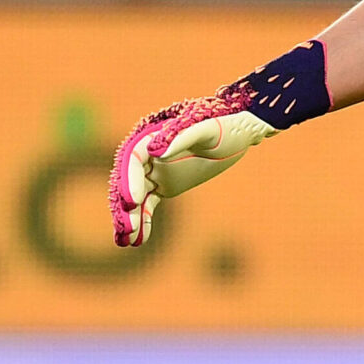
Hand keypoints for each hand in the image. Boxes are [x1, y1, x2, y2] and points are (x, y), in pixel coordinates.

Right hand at [109, 94, 275, 246]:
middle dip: (125, 204)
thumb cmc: (223, 122)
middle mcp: (150, 154)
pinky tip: (138, 241)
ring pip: (136, 196)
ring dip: (130, 218)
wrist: (238, 130)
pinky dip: (144, 221)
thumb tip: (154, 151)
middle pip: (130, 179)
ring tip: (125, 241)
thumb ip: (182, 136)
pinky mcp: (164, 184)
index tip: (133, 200)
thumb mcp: (208, 128)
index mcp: (155, 134)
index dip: (130, 178)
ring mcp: (156, 171)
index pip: (134, 157)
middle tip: (126, 227)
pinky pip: (148, 204)